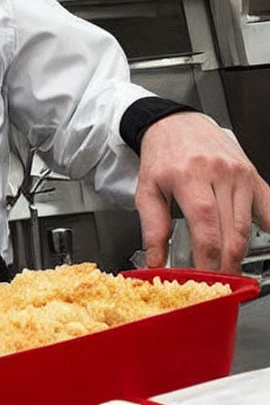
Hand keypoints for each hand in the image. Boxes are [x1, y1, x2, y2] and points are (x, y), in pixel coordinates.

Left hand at [135, 112, 269, 272]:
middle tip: (218, 282)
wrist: (175, 123)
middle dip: (226, 263)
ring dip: (240, 252)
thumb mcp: (146, 188)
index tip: (203, 277)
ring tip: (229, 270)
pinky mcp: (252, 174)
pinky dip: (267, 228)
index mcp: (188, 176)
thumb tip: (156, 261)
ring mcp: (239, 173)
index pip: (205, 226)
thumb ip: (152, 227)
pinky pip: (268, 207)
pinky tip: (260, 245)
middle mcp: (218, 173)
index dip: (207, 258)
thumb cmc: (161, 154)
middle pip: (230, 230)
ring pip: (247, 224)